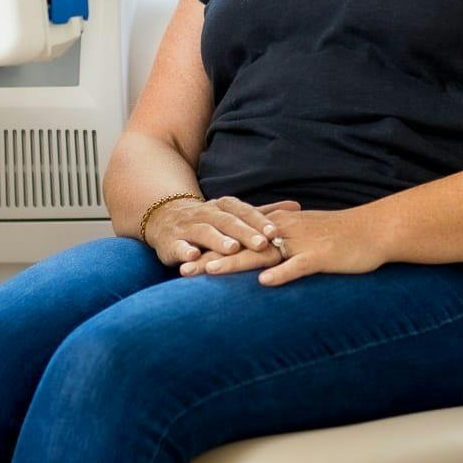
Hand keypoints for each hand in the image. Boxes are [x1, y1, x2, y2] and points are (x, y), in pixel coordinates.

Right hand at [144, 195, 300, 269]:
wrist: (165, 218)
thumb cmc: (210, 220)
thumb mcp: (235, 214)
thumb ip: (264, 212)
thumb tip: (297, 206)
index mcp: (224, 206)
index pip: (244, 212)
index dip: (258, 221)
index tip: (275, 231)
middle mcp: (206, 213)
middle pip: (227, 222)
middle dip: (244, 232)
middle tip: (262, 243)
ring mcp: (187, 227)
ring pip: (204, 231)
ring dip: (218, 240)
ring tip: (232, 249)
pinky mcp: (171, 242)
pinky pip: (177, 246)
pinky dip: (184, 251)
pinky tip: (192, 256)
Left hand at [180, 207, 384, 286]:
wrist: (374, 230)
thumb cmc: (339, 235)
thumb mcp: (303, 234)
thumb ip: (278, 242)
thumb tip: (256, 256)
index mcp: (277, 227)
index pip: (237, 238)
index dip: (210, 248)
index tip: (183, 259)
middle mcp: (283, 232)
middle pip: (240, 245)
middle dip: (211, 256)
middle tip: (183, 269)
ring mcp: (301, 242)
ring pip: (262, 253)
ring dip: (235, 262)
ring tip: (210, 271)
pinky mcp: (320, 255)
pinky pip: (297, 265)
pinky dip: (281, 273)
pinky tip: (264, 282)